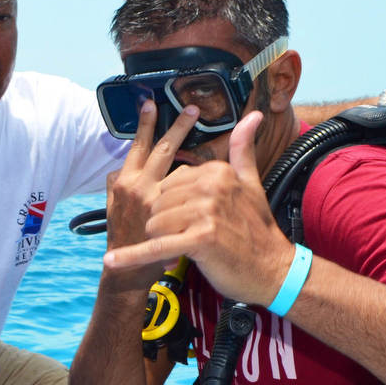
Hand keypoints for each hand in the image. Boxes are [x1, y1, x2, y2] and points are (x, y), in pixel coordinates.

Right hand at [104, 101, 199, 283]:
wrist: (128, 273)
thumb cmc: (125, 241)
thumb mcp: (113, 210)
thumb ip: (116, 187)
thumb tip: (116, 171)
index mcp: (126, 183)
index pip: (137, 147)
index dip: (144, 125)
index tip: (150, 104)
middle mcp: (138, 187)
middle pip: (160, 149)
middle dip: (176, 127)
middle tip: (192, 109)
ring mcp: (155, 201)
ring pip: (179, 168)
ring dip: (193, 157)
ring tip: (210, 145)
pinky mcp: (169, 214)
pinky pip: (188, 192)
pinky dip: (198, 183)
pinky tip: (209, 179)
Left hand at [105, 111, 293, 305]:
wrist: (273, 269)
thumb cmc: (257, 230)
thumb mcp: (252, 184)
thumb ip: (243, 149)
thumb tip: (252, 115)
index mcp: (215, 171)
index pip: (169, 183)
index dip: (172, 206)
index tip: (190, 221)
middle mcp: (210, 187)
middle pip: (158, 202)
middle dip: (163, 224)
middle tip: (187, 239)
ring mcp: (205, 212)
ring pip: (155, 225)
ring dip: (162, 243)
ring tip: (186, 252)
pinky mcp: (201, 240)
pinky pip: (157, 246)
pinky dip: (133, 257)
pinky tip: (112, 261)